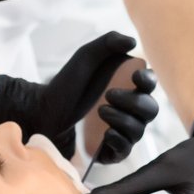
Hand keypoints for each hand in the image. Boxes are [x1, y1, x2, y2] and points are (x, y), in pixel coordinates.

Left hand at [0, 30, 158, 160]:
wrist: (43, 111)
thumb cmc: (67, 83)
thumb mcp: (85, 56)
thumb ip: (108, 42)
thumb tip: (133, 41)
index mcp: (127, 87)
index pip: (149, 85)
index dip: (148, 81)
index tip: (135, 77)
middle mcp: (129, 110)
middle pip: (149, 110)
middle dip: (133, 102)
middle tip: (109, 95)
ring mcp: (121, 132)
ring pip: (138, 130)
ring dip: (122, 119)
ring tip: (100, 111)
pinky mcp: (110, 151)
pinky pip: (125, 151)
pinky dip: (119, 141)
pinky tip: (106, 133)